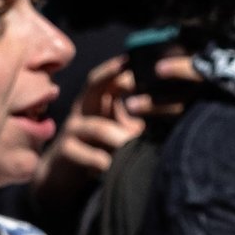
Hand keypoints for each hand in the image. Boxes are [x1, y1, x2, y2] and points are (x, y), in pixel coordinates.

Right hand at [29, 54, 150, 227]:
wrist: (62, 175)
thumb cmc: (95, 147)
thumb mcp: (116, 128)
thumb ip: (135, 118)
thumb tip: (172, 111)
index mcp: (96, 101)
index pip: (108, 77)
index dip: (120, 67)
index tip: (137, 59)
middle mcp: (83, 109)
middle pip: (94, 85)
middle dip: (111, 76)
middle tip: (134, 77)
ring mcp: (72, 130)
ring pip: (98, 127)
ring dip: (121, 136)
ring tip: (137, 142)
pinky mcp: (66, 151)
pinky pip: (89, 155)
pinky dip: (105, 161)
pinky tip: (116, 166)